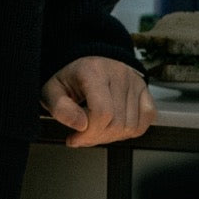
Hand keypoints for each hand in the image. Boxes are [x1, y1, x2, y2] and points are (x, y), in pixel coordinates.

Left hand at [40, 56, 156, 147]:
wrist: (86, 61)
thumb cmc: (71, 77)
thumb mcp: (53, 90)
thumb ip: (60, 108)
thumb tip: (80, 125)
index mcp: (93, 71)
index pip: (102, 113)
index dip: (88, 134)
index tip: (75, 138)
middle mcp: (118, 74)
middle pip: (117, 123)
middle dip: (97, 137)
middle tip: (83, 136)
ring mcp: (134, 81)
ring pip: (131, 126)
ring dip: (112, 136)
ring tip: (96, 129)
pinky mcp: (144, 89)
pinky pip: (145, 120)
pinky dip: (130, 130)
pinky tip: (113, 126)